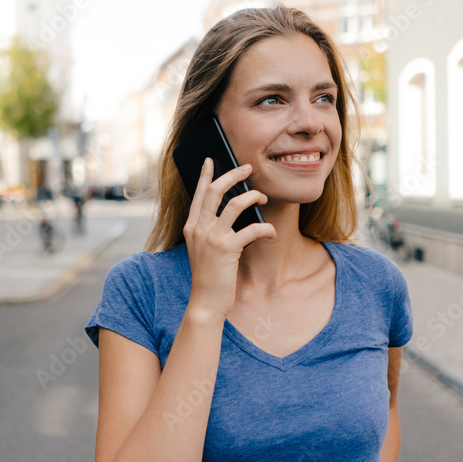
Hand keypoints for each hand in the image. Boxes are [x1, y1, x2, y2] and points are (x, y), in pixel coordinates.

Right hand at [182, 158, 275, 320]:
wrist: (206, 301)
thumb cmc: (208, 276)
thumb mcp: (203, 249)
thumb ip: (210, 230)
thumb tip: (229, 210)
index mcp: (191, 227)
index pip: (198, 194)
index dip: (204, 175)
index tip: (210, 160)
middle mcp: (199, 228)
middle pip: (215, 190)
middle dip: (233, 175)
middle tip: (248, 167)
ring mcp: (212, 237)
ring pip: (235, 204)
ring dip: (253, 196)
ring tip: (263, 197)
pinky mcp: (227, 249)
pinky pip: (252, 229)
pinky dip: (265, 228)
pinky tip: (270, 232)